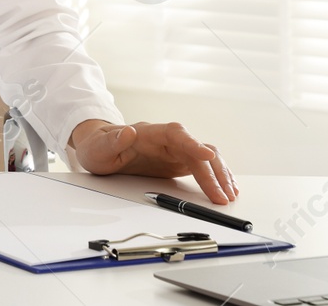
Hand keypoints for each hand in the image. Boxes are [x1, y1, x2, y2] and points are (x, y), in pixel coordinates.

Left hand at [69, 119, 235, 203]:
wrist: (99, 147)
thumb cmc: (98, 146)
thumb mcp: (98, 147)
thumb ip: (112, 141)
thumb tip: (128, 131)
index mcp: (149, 132)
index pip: (176, 134)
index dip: (193, 144)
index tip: (208, 155)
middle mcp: (166, 139)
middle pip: (197, 150)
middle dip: (213, 172)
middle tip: (222, 195)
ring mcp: (175, 150)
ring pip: (206, 158)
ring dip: (220, 175)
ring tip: (229, 195)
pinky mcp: (178, 162)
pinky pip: (203, 167)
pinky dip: (216, 177)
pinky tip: (226, 188)